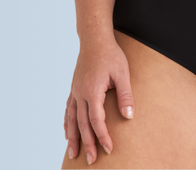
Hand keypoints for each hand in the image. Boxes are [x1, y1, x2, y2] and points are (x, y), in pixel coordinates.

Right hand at [64, 34, 134, 164]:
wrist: (94, 38)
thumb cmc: (110, 54)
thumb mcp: (122, 72)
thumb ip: (125, 95)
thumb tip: (129, 116)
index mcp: (92, 90)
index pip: (96, 120)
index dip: (102, 136)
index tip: (108, 149)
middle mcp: (80, 93)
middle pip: (82, 124)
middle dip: (87, 143)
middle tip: (91, 160)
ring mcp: (75, 90)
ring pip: (72, 119)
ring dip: (73, 137)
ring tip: (73, 153)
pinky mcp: (74, 87)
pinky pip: (68, 109)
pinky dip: (67, 123)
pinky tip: (67, 132)